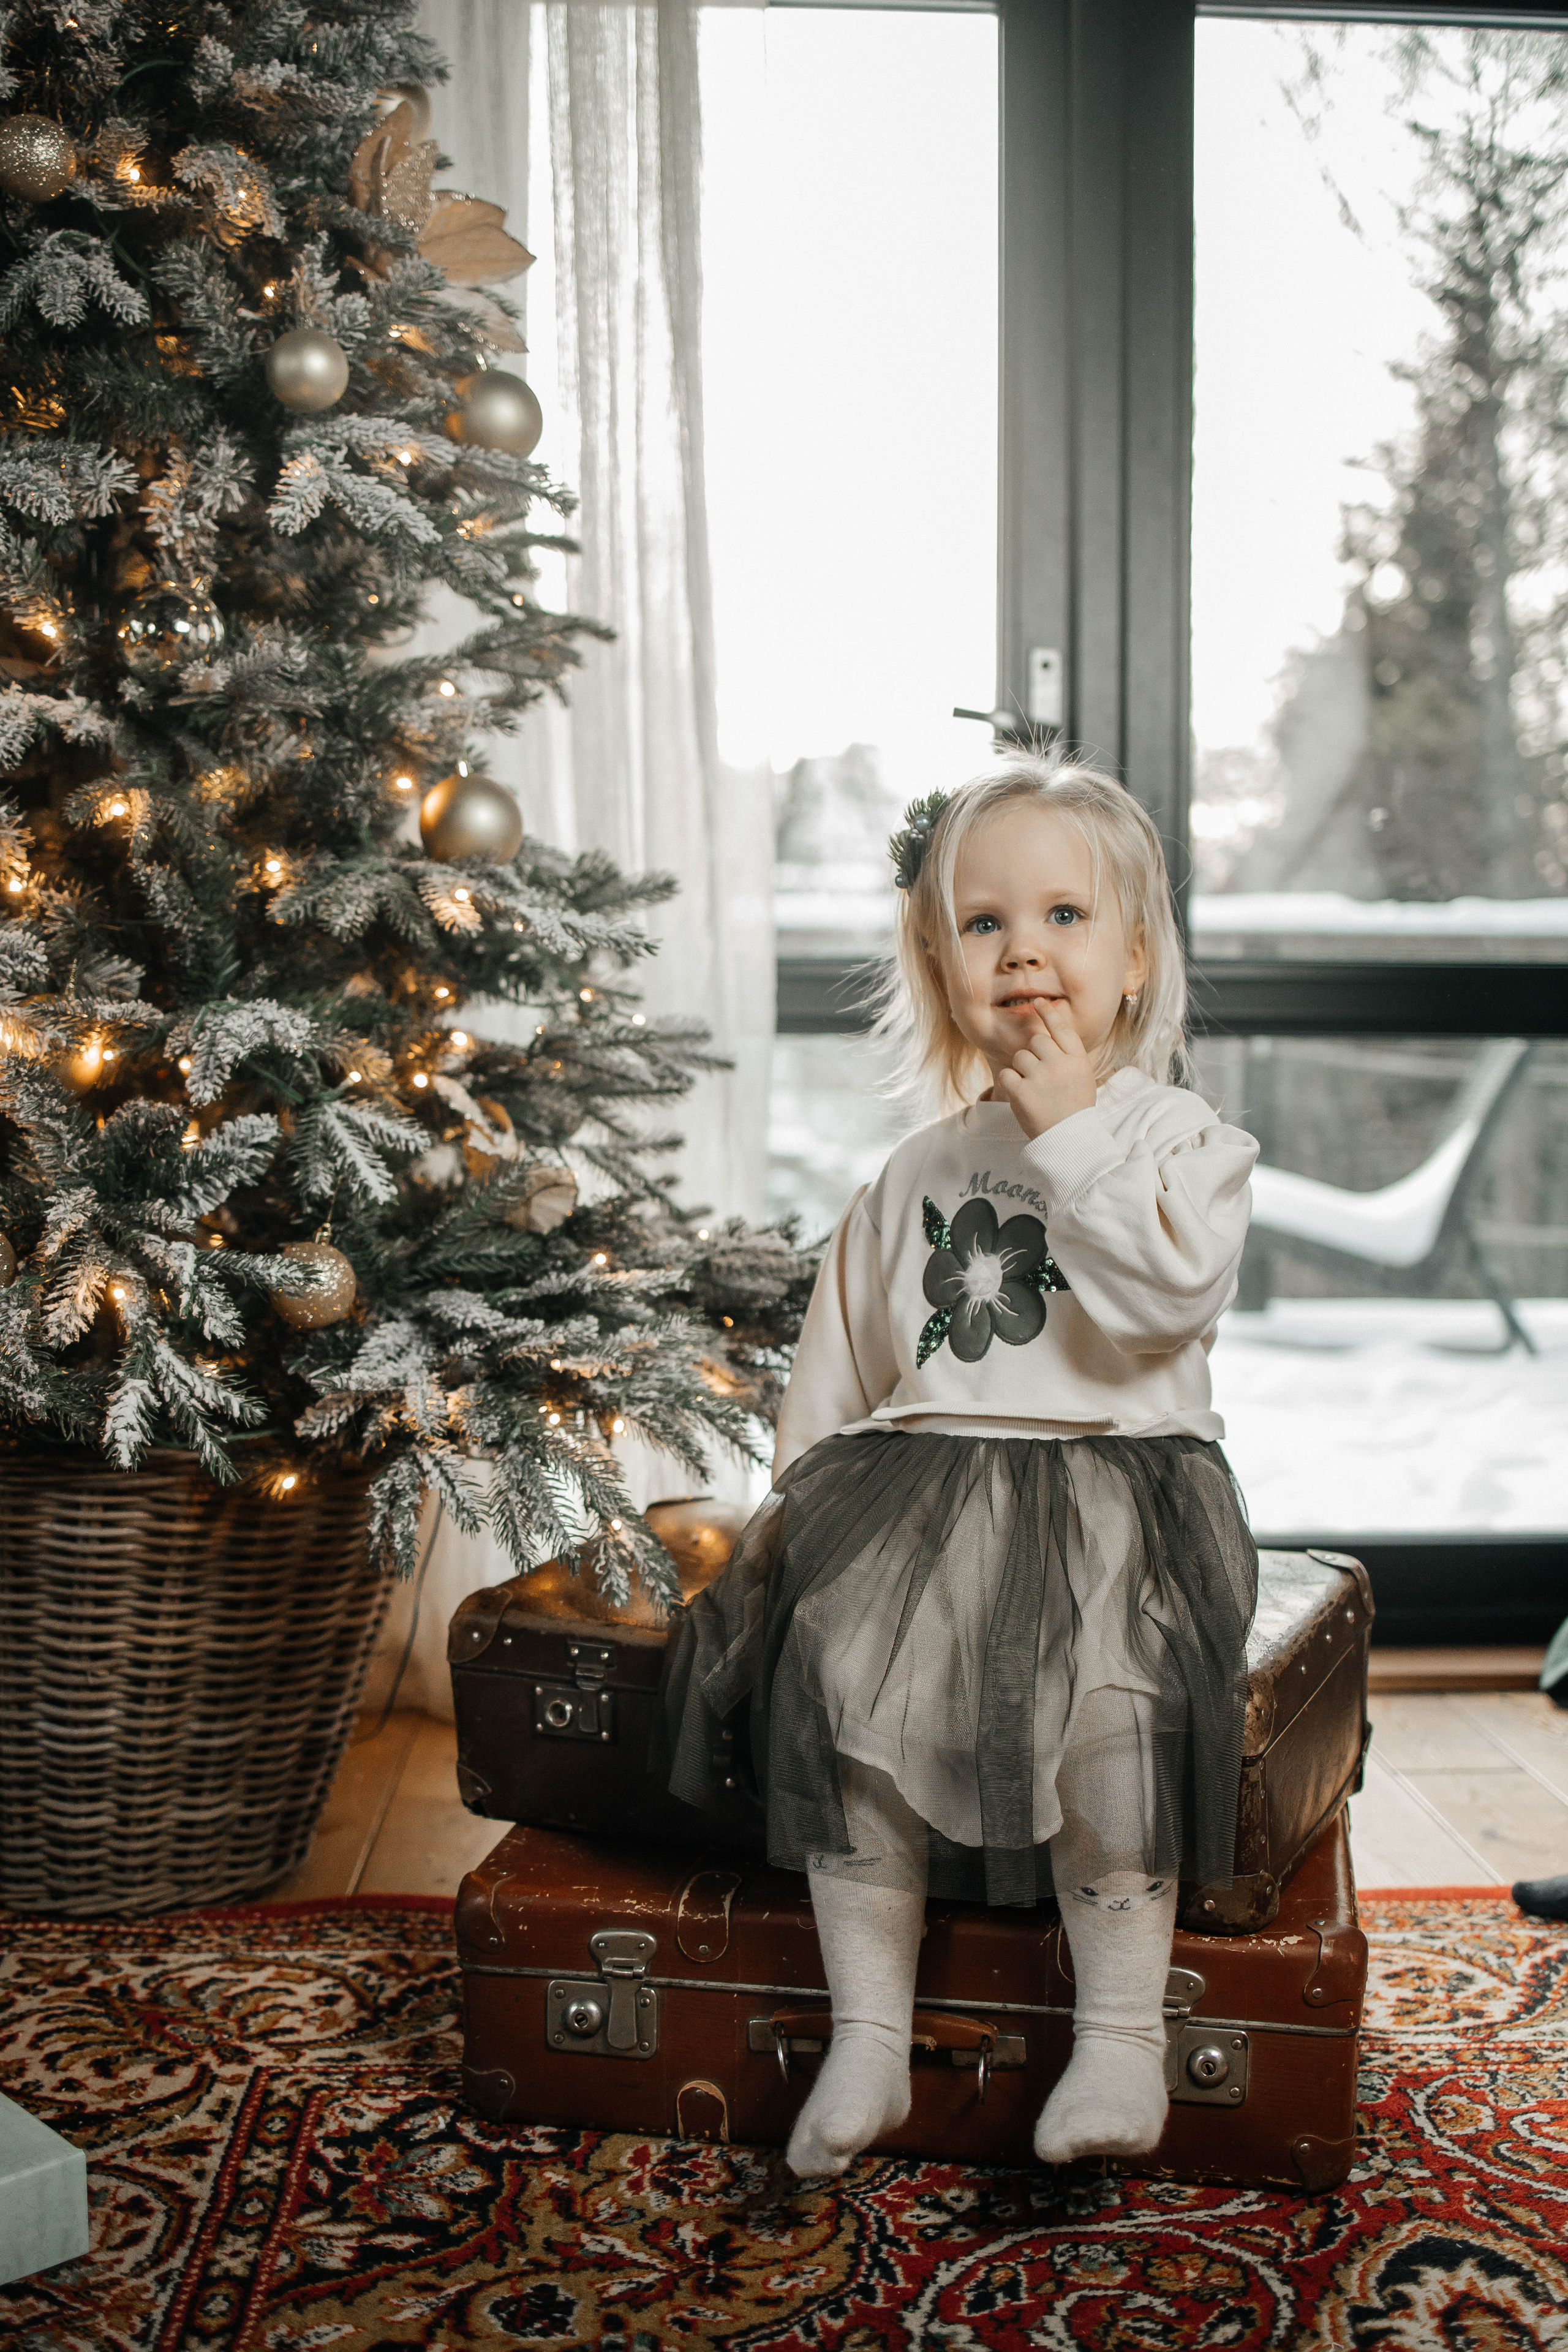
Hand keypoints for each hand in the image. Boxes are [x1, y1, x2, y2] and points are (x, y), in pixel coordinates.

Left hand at [996, 1001, 1097, 1139]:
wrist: (1068, 1139)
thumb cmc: (1073, 1108)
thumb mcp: (1082, 1077)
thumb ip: (1067, 1056)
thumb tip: (1046, 1035)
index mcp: (1078, 1060)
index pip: (1062, 1028)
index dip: (1049, 1013)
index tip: (1038, 1001)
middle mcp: (1060, 1064)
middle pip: (1036, 1040)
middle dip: (1033, 1053)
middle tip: (1040, 1075)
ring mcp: (1041, 1077)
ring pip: (1020, 1056)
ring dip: (1022, 1070)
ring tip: (1035, 1091)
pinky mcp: (1022, 1092)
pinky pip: (1007, 1075)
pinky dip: (1010, 1084)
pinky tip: (1022, 1096)